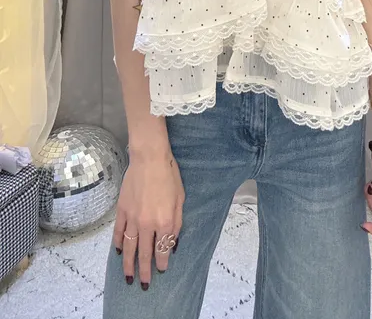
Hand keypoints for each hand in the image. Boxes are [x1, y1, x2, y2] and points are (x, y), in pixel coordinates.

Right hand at [113, 149, 185, 288]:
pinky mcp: (122, 210)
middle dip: (145, 271)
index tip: (162, 269)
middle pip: (144, 254)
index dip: (162, 262)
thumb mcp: (180, 200)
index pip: (162, 249)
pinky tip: (119, 252)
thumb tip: (173, 243)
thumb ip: (177, 223)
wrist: (149, 158)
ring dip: (128, 264)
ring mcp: (132, 218)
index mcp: (164, 222)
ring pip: (129, 247)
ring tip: (128, 277)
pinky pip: (119, 232)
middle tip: (144, 284)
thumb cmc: (169, 176)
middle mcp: (147, 224)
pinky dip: (119, 244)